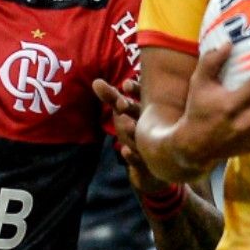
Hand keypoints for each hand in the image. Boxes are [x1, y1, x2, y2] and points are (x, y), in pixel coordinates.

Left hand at [93, 78, 168, 194]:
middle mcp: (153, 127)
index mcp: (149, 112)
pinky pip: (139, 161)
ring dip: (133, 132)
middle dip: (132, 110)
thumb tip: (96, 81)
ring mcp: (151, 146)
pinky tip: (125, 151)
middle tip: (121, 103)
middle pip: (144, 117)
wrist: (154, 167)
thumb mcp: (124, 115)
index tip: (125, 84)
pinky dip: (132, 157)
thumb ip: (111, 97)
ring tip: (126, 125)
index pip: (143, 98)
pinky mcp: (146, 165)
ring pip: (143, 139)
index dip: (135, 90)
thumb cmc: (139, 131)